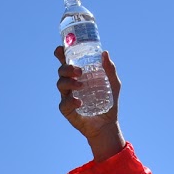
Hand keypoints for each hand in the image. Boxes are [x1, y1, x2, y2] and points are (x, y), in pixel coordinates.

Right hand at [55, 46, 125, 161]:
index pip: (66, 62)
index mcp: (78, 75)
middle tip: (79, 71)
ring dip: (69, 82)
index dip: (61, 54)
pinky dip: (71, 101)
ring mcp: (67, 97)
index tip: (61, 49)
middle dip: (67, 68)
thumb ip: (110, 70)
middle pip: (61, 71)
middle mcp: (70, 84)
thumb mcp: (113, 84)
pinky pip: (64, 103)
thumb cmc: (109, 102)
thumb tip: (105, 53)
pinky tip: (79, 102)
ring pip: (61, 85)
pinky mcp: (67, 110)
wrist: (107, 124)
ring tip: (81, 86)